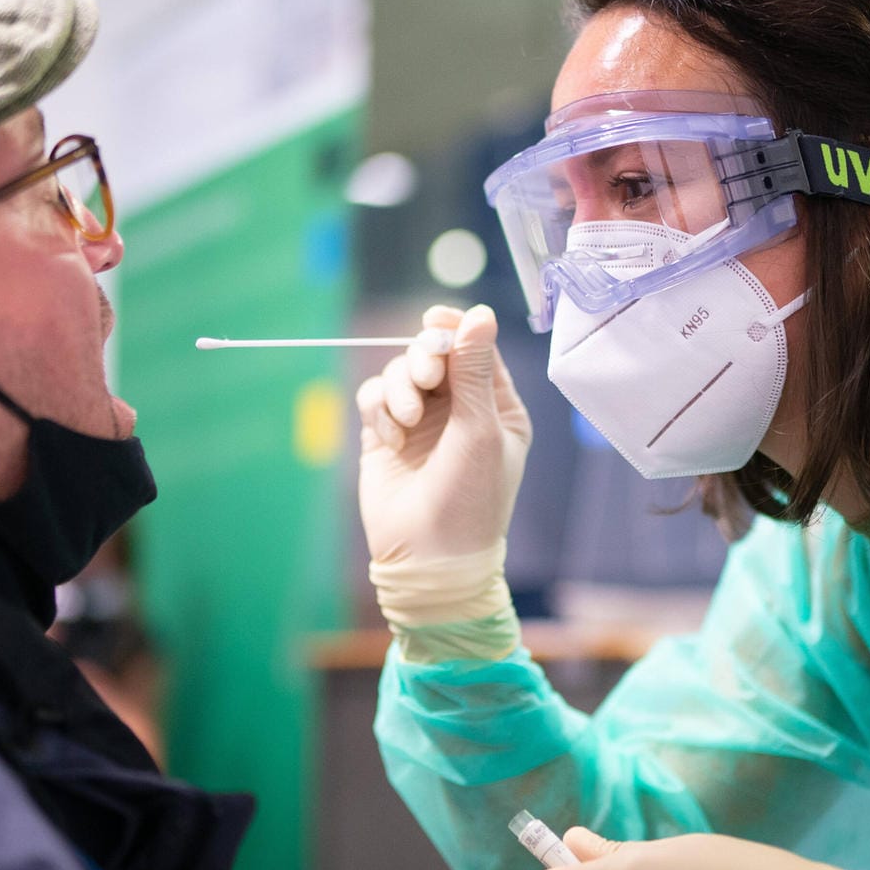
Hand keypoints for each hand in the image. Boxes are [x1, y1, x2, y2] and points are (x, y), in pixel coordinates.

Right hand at [355, 304, 531, 565]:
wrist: (427, 556)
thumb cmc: (470, 498)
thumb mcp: (480, 430)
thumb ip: (474, 369)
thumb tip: (479, 313)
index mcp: (495, 406)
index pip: (475, 349)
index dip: (455, 328)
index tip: (435, 319)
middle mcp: (458, 408)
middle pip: (432, 352)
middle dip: (423, 357)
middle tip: (425, 376)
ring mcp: (419, 420)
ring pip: (399, 371)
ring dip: (400, 388)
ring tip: (407, 422)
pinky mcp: (383, 434)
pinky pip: (373, 396)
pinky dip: (378, 410)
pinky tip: (391, 439)